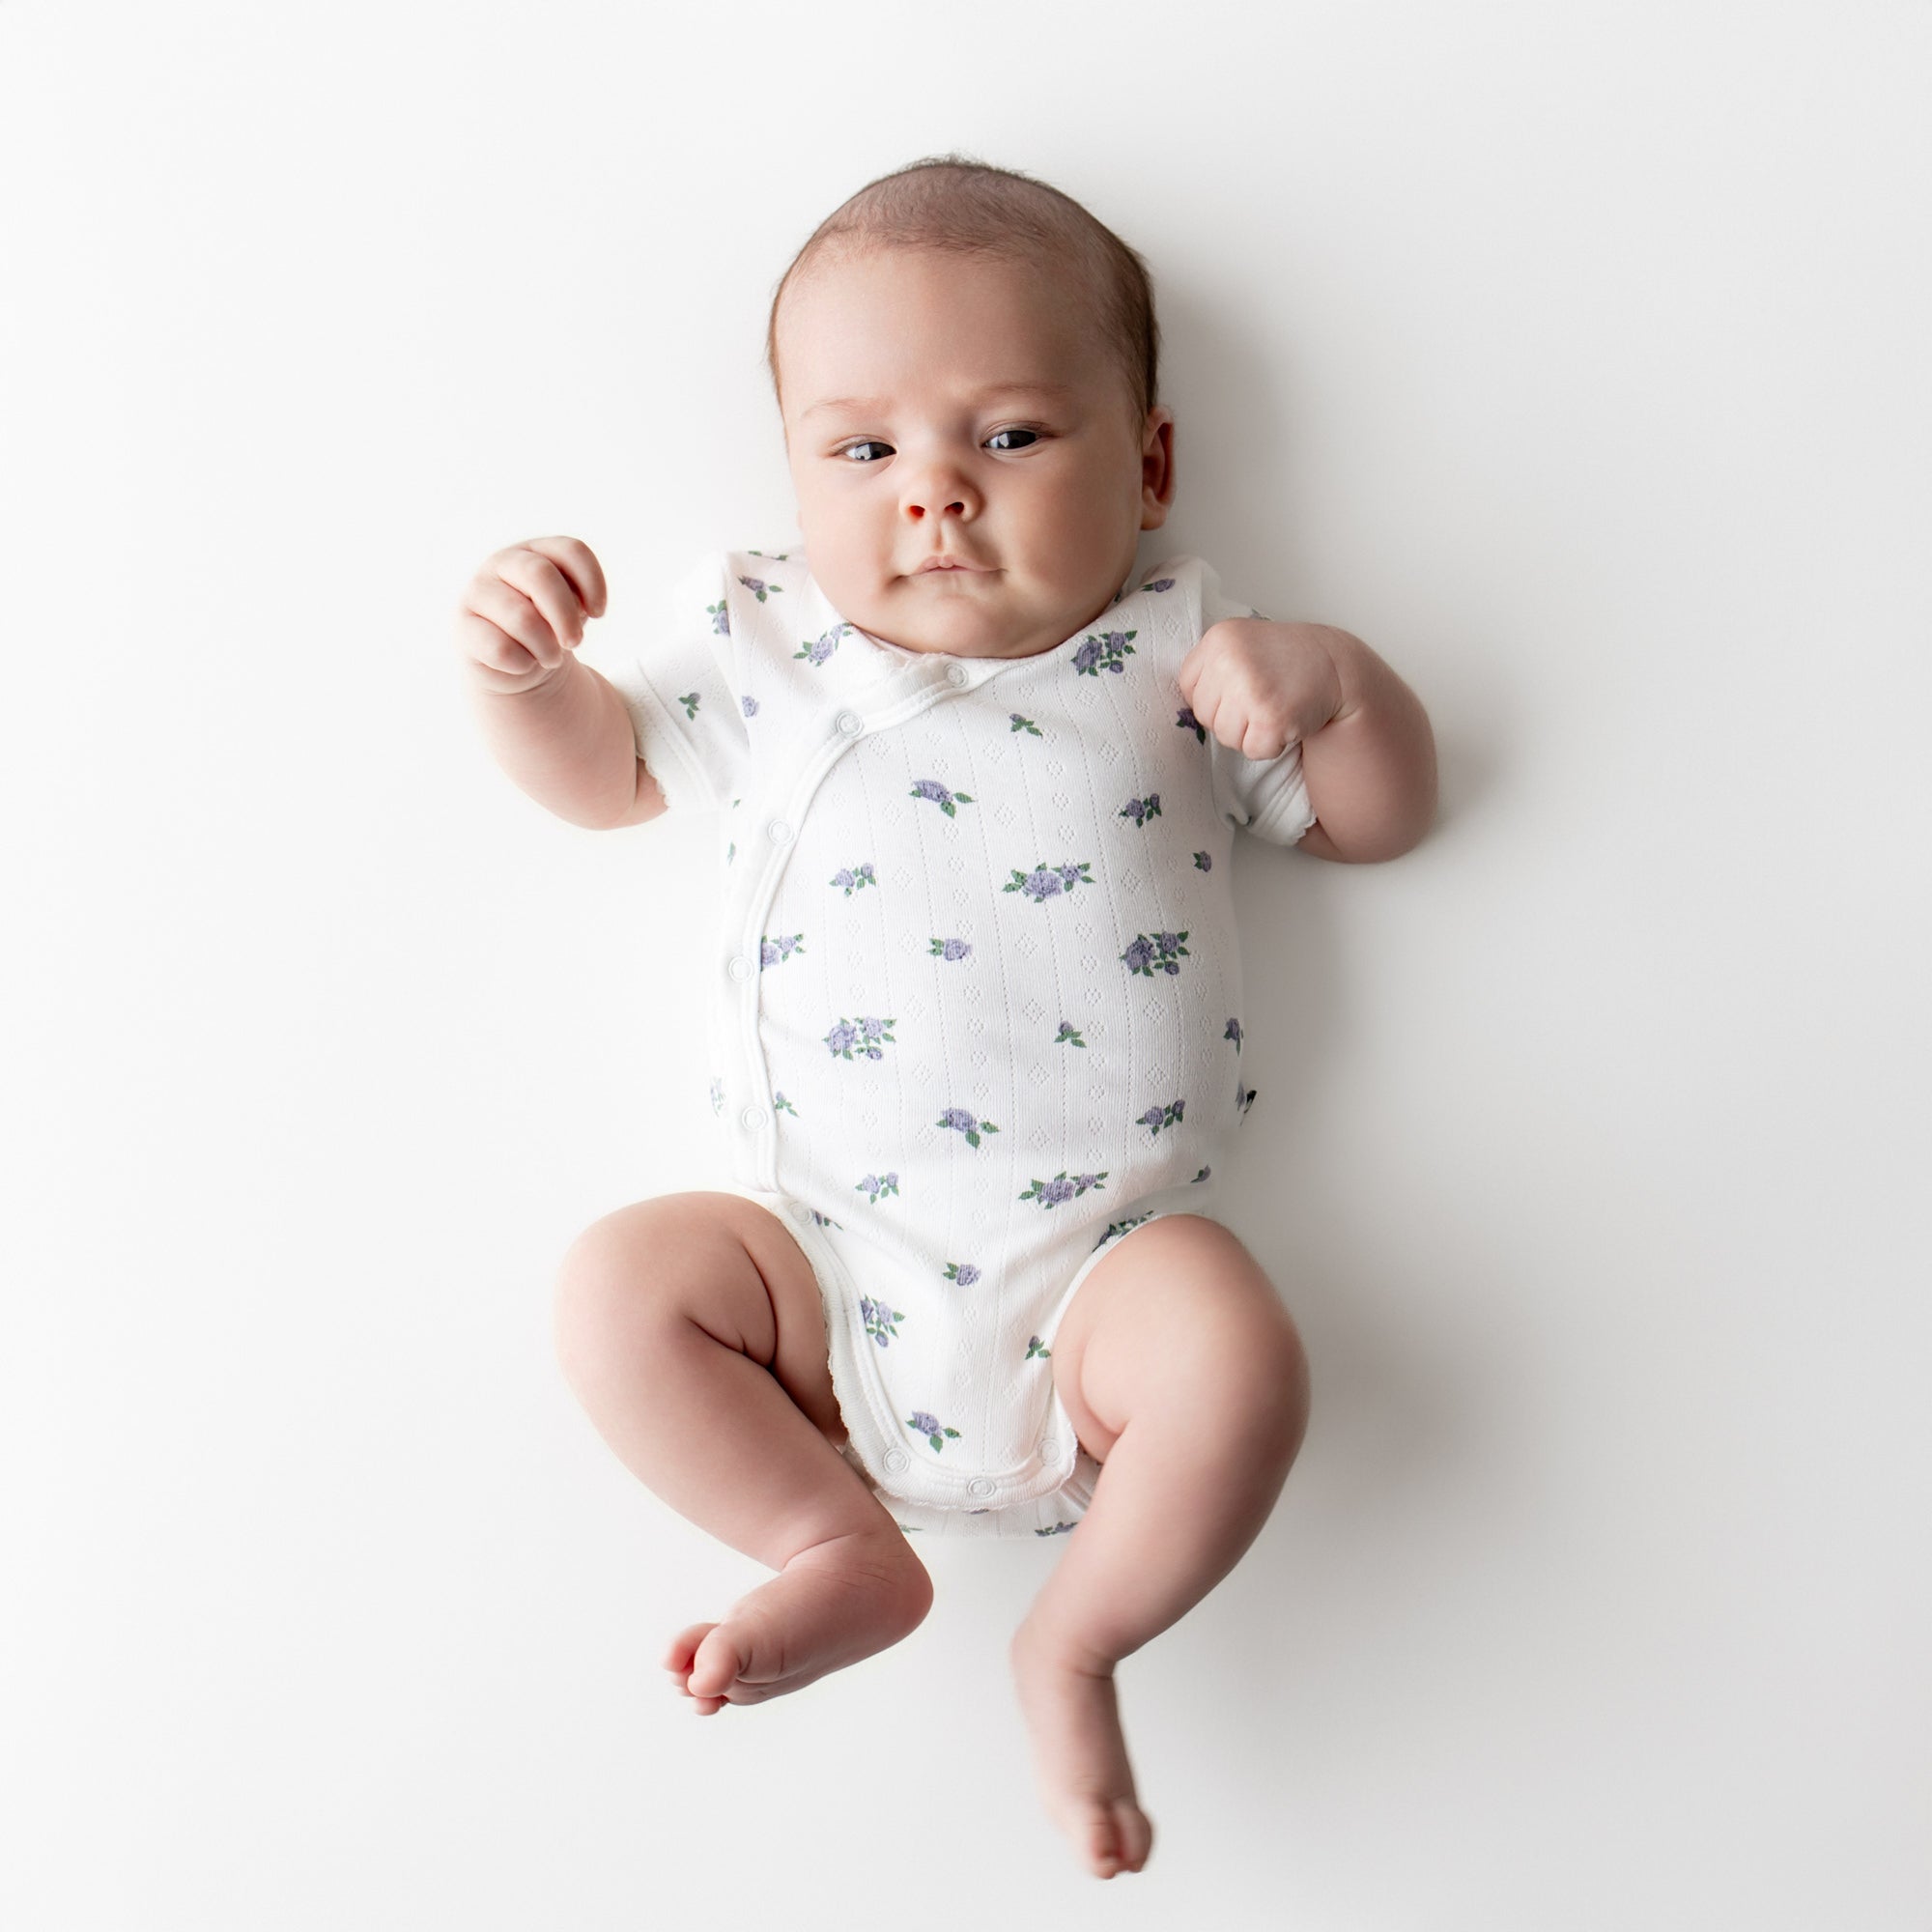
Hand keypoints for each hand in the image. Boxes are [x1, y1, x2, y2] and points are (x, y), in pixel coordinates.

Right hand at [453, 536, 608, 695]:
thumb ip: (573, 601)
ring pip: (523, 618)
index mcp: (535, 552)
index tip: (598, 613)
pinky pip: (502, 649)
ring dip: (548, 648)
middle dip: (566, 615)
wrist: (516, 664)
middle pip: (541, 575)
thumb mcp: (569, 610)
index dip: (593, 582)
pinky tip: (524, 664)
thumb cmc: (548, 629)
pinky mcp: (463, 627)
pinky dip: (523, 664)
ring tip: (550, 657)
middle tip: (575, 642)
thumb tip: (568, 611)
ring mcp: (477, 592)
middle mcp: (502, 563)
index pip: (571, 551)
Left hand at [1176, 619, 1349, 761]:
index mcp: (1219, 638)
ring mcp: (1250, 689)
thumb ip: (1211, 666)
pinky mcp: (1270, 717)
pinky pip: (1252, 750)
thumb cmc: (1286, 659)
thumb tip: (1186, 705)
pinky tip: (1285, 720)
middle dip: (1230, 716)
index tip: (1238, 688)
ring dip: (1249, 732)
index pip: (1188, 686)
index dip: (1212, 696)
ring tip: (1272, 707)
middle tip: (1261, 698)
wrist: (1336, 665)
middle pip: (1205, 714)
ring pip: (1225, 736)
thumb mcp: (1242, 644)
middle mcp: (1230, 660)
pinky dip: (1270, 745)